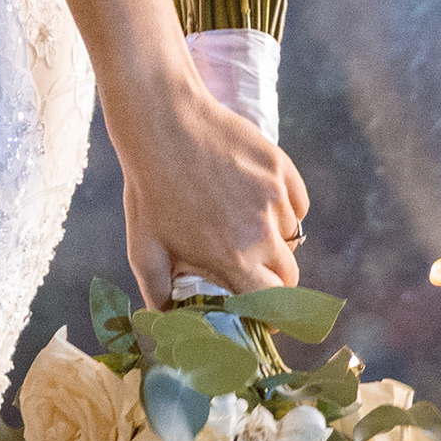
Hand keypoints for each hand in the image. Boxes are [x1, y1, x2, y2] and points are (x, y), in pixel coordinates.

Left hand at [117, 65, 308, 300]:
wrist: (160, 120)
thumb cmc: (149, 186)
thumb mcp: (144, 247)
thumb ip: (158, 292)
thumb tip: (165, 320)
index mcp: (233, 258)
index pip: (273, 305)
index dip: (270, 315)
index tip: (260, 313)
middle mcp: (262, 231)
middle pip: (289, 276)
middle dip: (275, 283)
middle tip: (253, 273)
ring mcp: (274, 197)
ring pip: (291, 235)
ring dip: (274, 239)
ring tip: (241, 223)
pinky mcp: (280, 167)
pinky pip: (297, 202)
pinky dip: (285, 207)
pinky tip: (256, 198)